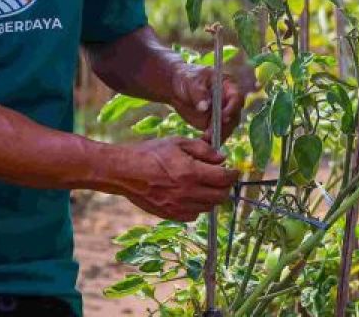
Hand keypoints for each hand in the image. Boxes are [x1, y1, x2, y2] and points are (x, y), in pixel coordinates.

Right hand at [119, 137, 240, 220]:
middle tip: (222, 178)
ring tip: (205, 185)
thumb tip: (222, 158)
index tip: (234, 170)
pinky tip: (191, 195)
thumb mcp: (177, 142)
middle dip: (225, 187)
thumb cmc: (150, 153)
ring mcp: (179, 207)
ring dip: (212, 197)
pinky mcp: (170, 215)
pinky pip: (193, 216)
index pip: (224, 178)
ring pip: (208, 208)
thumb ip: (202, 149)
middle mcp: (187, 193)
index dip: (233, 174)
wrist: (125, 172)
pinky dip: (197, 207)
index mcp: (191, 173)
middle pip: (220, 197)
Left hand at [171, 63, 247, 143]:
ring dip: (219, 135)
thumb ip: (198, 93)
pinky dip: (213, 140)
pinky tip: (203, 142)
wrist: (176, 88)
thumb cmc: (186, 78)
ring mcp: (223, 113)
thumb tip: (205, 107)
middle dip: (224, 126)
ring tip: (205, 139)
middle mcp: (229, 100)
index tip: (222, 117)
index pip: (236, 97)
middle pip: (235, 115)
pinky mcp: (215, 123)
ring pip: (228, 127)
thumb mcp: (191, 82)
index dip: (232, 108)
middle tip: (211, 133)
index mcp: (228, 85)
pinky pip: (218, 134)